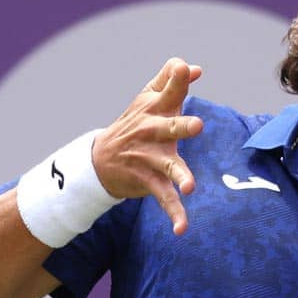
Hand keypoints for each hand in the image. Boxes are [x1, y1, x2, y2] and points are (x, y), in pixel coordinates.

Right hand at [92, 57, 206, 233]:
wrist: (100, 159)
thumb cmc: (135, 123)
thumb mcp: (148, 99)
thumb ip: (171, 81)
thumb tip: (193, 67)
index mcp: (154, 109)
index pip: (168, 91)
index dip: (176, 80)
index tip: (185, 71)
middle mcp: (151, 132)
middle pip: (168, 127)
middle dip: (181, 126)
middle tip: (197, 125)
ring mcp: (149, 158)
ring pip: (167, 166)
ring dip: (179, 176)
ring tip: (190, 187)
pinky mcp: (148, 181)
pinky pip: (163, 198)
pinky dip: (174, 213)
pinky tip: (182, 229)